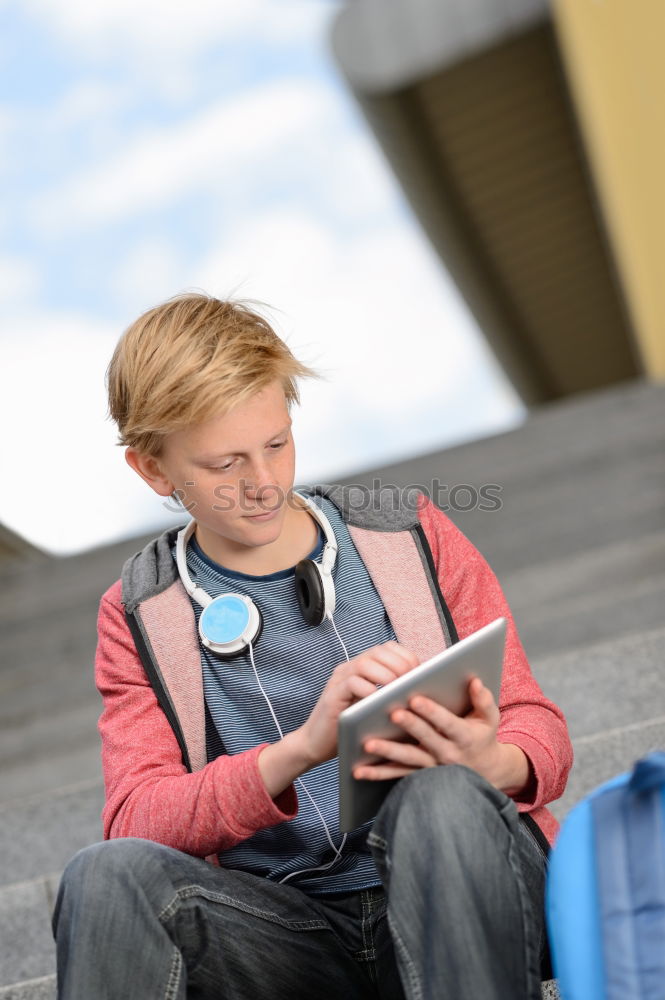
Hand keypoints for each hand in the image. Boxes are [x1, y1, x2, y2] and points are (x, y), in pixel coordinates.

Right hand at [296, 641, 419, 769]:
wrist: (317, 744)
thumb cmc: (353, 729)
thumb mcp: (378, 709)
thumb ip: (395, 698)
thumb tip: (427, 696)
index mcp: (365, 667)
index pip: (389, 648)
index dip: (407, 657)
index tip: (420, 674)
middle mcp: (351, 667)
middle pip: (380, 651)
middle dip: (400, 664)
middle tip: (411, 682)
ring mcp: (340, 679)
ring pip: (365, 663)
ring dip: (386, 675)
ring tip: (396, 690)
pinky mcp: (332, 694)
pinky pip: (351, 683)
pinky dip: (368, 690)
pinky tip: (377, 702)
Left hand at [353, 676, 516, 789]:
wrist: (485, 771)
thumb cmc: (483, 737)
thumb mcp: (489, 719)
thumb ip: (483, 700)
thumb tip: (474, 681)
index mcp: (463, 736)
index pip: (447, 722)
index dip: (432, 711)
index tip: (416, 698)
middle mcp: (447, 754)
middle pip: (425, 739)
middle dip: (409, 726)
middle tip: (392, 714)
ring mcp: (432, 767)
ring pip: (408, 760)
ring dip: (387, 753)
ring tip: (367, 743)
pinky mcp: (420, 776)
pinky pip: (397, 775)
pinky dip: (378, 774)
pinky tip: (359, 770)